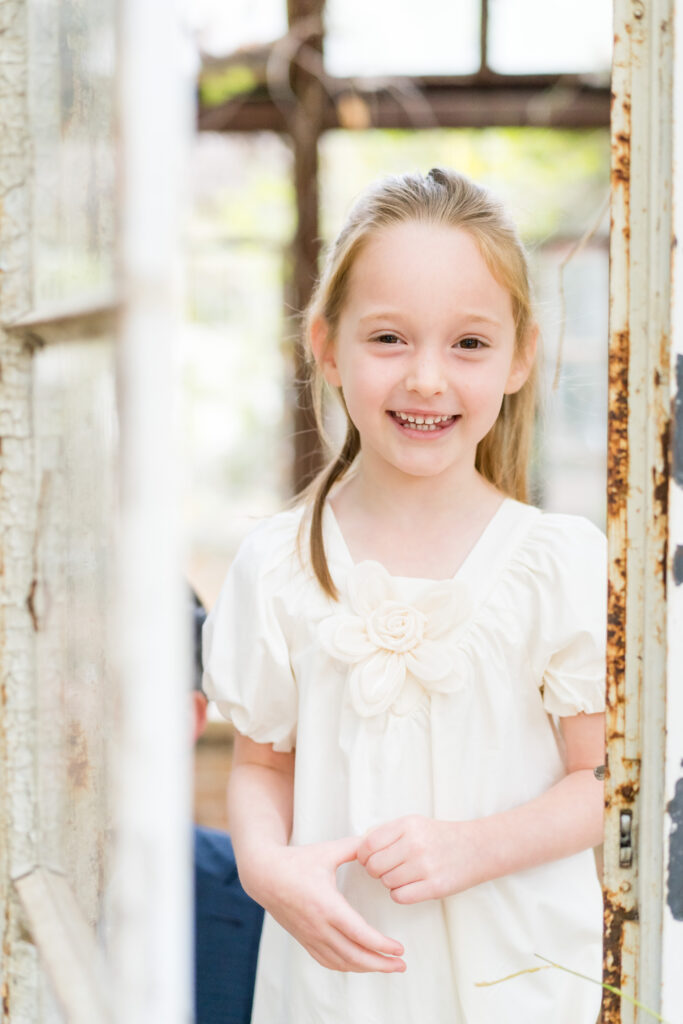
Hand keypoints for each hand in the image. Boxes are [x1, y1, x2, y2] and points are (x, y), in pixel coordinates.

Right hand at [250, 836, 405, 973]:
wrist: (264, 875)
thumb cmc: (296, 861)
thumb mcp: (327, 850)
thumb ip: (353, 847)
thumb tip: (374, 842)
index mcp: (327, 905)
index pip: (360, 934)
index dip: (382, 945)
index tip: (399, 949)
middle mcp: (319, 926)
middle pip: (354, 956)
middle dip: (381, 964)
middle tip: (401, 965)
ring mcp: (310, 936)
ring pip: (341, 962)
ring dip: (365, 968)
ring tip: (385, 967)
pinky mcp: (304, 939)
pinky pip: (327, 961)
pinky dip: (346, 966)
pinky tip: (358, 965)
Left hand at [357, 815, 481, 903]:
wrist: (478, 847)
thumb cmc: (440, 836)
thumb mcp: (414, 823)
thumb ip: (388, 833)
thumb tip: (360, 848)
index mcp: (407, 825)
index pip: (368, 844)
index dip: (364, 856)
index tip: (370, 859)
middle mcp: (415, 843)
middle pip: (374, 866)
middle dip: (375, 871)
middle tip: (387, 869)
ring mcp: (425, 866)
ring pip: (386, 883)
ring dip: (390, 883)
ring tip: (404, 875)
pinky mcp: (435, 887)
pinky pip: (400, 897)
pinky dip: (400, 894)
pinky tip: (411, 886)